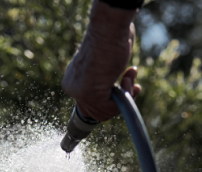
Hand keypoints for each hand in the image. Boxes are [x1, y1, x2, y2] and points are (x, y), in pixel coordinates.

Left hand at [62, 0, 140, 121]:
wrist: (109, 28)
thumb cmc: (110, 39)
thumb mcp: (106, 64)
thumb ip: (105, 79)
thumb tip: (114, 93)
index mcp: (72, 81)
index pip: (92, 105)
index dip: (112, 99)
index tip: (124, 84)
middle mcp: (73, 88)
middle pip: (98, 113)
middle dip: (120, 98)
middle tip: (130, 80)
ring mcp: (79, 93)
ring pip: (105, 113)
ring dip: (125, 95)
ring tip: (129, 75)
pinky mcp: (89, 95)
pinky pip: (112, 109)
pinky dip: (126, 95)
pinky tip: (128, 77)